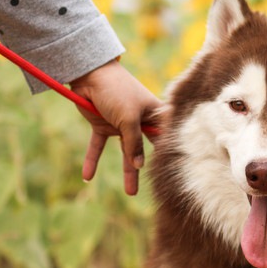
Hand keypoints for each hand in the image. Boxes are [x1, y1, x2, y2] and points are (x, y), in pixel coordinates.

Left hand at [69, 59, 161, 194]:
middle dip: (150, 167)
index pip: (166, 136)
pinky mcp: (102, 126)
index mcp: (154, 114)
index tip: (178, 169)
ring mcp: (121, 125)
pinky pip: (98, 146)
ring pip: (125, 152)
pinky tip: (88, 176)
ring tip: (131, 193)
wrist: (89, 74)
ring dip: (127, 171)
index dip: (171, 150)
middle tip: (158, 187)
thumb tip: (138, 166)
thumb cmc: (117, 91)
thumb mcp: (128, 119)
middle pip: (147, 148)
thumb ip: (133, 143)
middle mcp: (140, 121)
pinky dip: (92, 160)